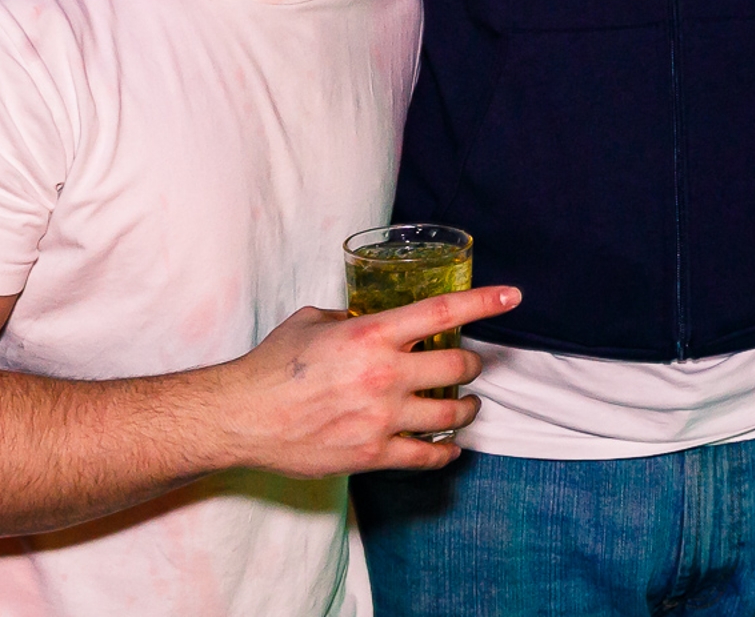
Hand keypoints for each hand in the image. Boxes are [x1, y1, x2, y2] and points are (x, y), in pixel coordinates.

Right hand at [221, 285, 519, 476]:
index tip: (512, 297)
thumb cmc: (272, 366)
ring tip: (467, 405)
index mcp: (371, 335)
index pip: (442, 312)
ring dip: (466, 408)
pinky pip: (426, 457)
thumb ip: (351, 320)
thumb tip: (370, 320)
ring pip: (450, 415)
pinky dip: (445, 452)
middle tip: (470, 364)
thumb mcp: (314, 322)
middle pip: (457, 367)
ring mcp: (381, 418)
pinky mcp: (372, 455)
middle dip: (473, 364)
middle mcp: (384, 375)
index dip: (484, 302)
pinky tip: (449, 447)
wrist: (241, 417)